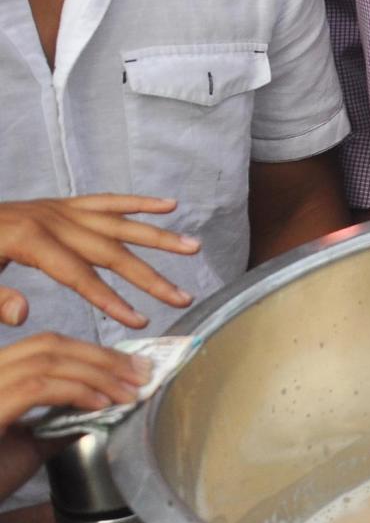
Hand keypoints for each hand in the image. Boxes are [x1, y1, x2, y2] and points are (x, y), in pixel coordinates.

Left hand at [0, 197, 194, 328]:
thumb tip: (24, 313)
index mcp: (29, 240)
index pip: (80, 276)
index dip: (112, 300)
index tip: (141, 321)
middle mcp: (52, 219)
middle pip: (111, 251)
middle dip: (149, 276)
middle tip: (182, 296)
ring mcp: (58, 209)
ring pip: (116, 223)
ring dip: (157, 236)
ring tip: (192, 247)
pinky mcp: (58, 205)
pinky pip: (104, 201)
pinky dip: (136, 202)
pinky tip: (167, 206)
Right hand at [0, 335, 152, 501]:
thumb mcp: (32, 445)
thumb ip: (61, 422)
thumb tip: (103, 408)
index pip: (47, 346)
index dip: (94, 351)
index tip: (133, 366)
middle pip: (50, 345)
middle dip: (103, 357)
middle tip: (142, 374)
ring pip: (47, 360)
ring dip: (98, 373)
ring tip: (129, 392)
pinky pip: (36, 388)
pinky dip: (75, 391)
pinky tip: (101, 404)